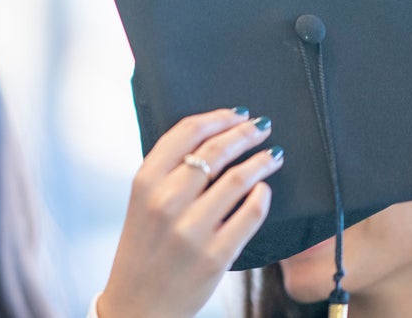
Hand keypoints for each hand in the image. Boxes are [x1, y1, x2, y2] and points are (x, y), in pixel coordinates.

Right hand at [97, 107, 282, 317]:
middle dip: (245, 133)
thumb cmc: (142, 251)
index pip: (185, 133)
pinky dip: (263, 198)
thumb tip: (209, 141)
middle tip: (263, 127)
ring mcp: (191, 230)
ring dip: (262, 161)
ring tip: (274, 155)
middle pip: (215, 150)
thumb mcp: (140, 205)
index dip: (217, 117)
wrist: (137, 305)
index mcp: (144, 183)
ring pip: (238, 180)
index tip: (237, 114)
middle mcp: (165, 202)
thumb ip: (165, 175)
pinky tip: (266, 191)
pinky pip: (250, 215)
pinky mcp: (216, 256)